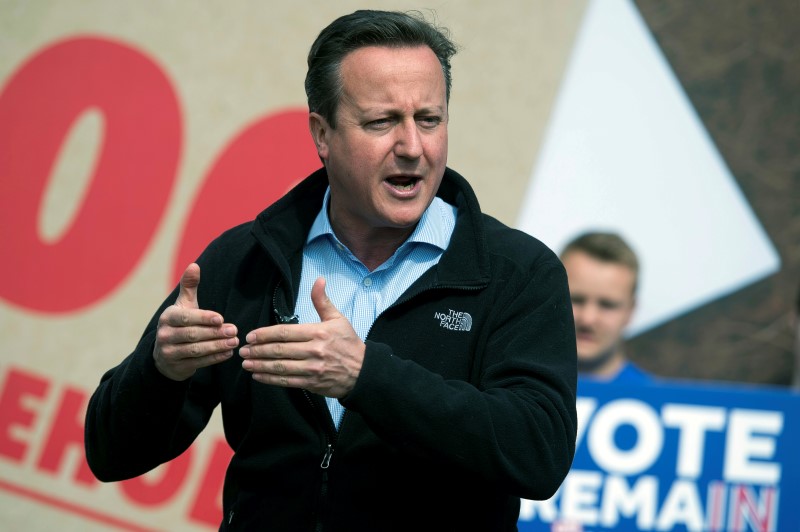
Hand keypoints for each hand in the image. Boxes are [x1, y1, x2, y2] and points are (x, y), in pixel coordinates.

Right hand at [153, 263, 238, 380]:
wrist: (165, 355)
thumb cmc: (180, 324)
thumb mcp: (183, 305)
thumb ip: (189, 286)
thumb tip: (194, 265)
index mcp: (168, 317)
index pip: (186, 318)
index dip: (203, 318)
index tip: (221, 318)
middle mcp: (165, 335)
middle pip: (192, 335)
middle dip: (215, 333)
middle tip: (234, 330)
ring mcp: (169, 353)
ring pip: (196, 350)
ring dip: (217, 346)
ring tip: (235, 342)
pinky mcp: (177, 367)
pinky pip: (199, 363)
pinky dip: (215, 358)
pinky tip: (229, 353)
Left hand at [240, 277, 363, 397]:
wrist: (363, 371)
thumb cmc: (349, 343)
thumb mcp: (338, 319)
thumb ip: (322, 301)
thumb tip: (318, 280)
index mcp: (318, 332)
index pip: (285, 332)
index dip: (265, 334)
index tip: (251, 335)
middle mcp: (313, 350)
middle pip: (279, 350)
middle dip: (257, 349)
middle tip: (243, 349)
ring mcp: (312, 368)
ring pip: (280, 366)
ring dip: (260, 364)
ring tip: (246, 362)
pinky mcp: (311, 383)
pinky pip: (286, 381)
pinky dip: (270, 379)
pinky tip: (258, 376)